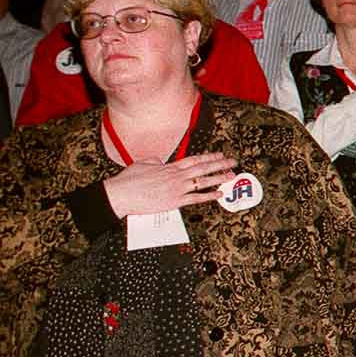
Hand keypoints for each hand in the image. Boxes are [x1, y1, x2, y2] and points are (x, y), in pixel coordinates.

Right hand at [102, 152, 238, 216]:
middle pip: (203, 168)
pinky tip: (219, 195)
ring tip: (231, 176)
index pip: (193, 159)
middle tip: (233, 162)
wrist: (121, 194)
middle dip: (219, 164)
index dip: (208, 156)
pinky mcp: (175, 201)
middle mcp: (176, 176)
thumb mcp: (142, 164)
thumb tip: (161, 161)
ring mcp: (177, 188)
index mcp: (169, 167)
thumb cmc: (128, 181)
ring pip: (203, 181)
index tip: (219, 154)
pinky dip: (209, 196)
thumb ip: (155, 161)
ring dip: (219, 178)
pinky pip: (196, 198)